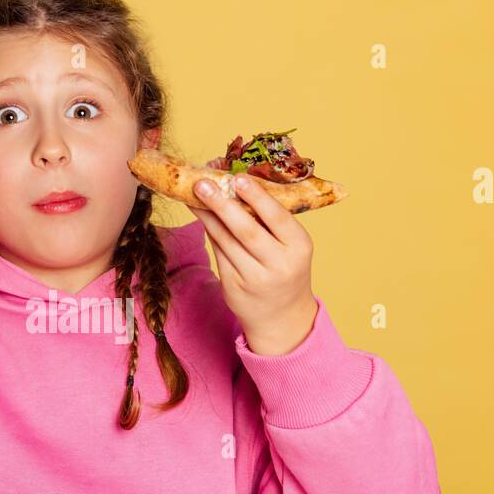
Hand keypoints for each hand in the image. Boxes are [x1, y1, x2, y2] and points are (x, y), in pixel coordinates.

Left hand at [188, 174, 318, 355]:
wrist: (282, 316)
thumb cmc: (286, 268)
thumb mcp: (291, 246)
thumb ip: (271, 221)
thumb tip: (237, 182)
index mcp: (299, 247)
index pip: (277, 217)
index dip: (256, 197)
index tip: (237, 178)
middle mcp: (279, 264)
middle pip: (246, 230)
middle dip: (222, 204)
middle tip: (203, 183)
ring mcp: (255, 278)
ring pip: (226, 240)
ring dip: (208, 215)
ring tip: (194, 194)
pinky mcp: (233, 286)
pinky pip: (219, 252)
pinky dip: (209, 231)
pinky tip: (201, 215)